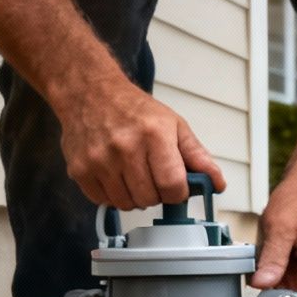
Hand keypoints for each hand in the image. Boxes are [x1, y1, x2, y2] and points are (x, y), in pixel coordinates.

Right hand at [57, 79, 224, 209]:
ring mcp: (100, 160)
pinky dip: (113, 194)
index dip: (178, 193)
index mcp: (154, 135)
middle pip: (150, 199)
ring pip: (127, 204)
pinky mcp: (80, 169)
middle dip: (156, 194)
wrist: (90, 92)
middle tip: (152, 175)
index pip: (173, 186)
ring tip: (133, 174)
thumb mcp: (174, 125)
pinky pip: (104, 201)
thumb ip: (197, 155)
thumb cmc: (134, 109)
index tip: (175, 186)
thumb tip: (217, 183)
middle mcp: (125, 148)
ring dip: (134, 196)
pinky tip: (115, 175)